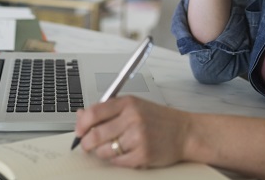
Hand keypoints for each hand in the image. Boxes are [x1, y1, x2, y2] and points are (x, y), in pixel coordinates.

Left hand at [74, 96, 190, 168]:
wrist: (184, 132)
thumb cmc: (158, 119)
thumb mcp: (134, 106)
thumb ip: (107, 110)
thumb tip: (80, 115)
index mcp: (128, 103)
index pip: (94, 113)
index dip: (81, 124)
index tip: (79, 131)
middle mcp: (132, 118)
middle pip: (95, 135)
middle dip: (86, 143)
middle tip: (86, 145)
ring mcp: (138, 137)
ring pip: (104, 151)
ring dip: (101, 153)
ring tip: (108, 149)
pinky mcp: (143, 155)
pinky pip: (117, 162)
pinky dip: (115, 161)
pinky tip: (121, 154)